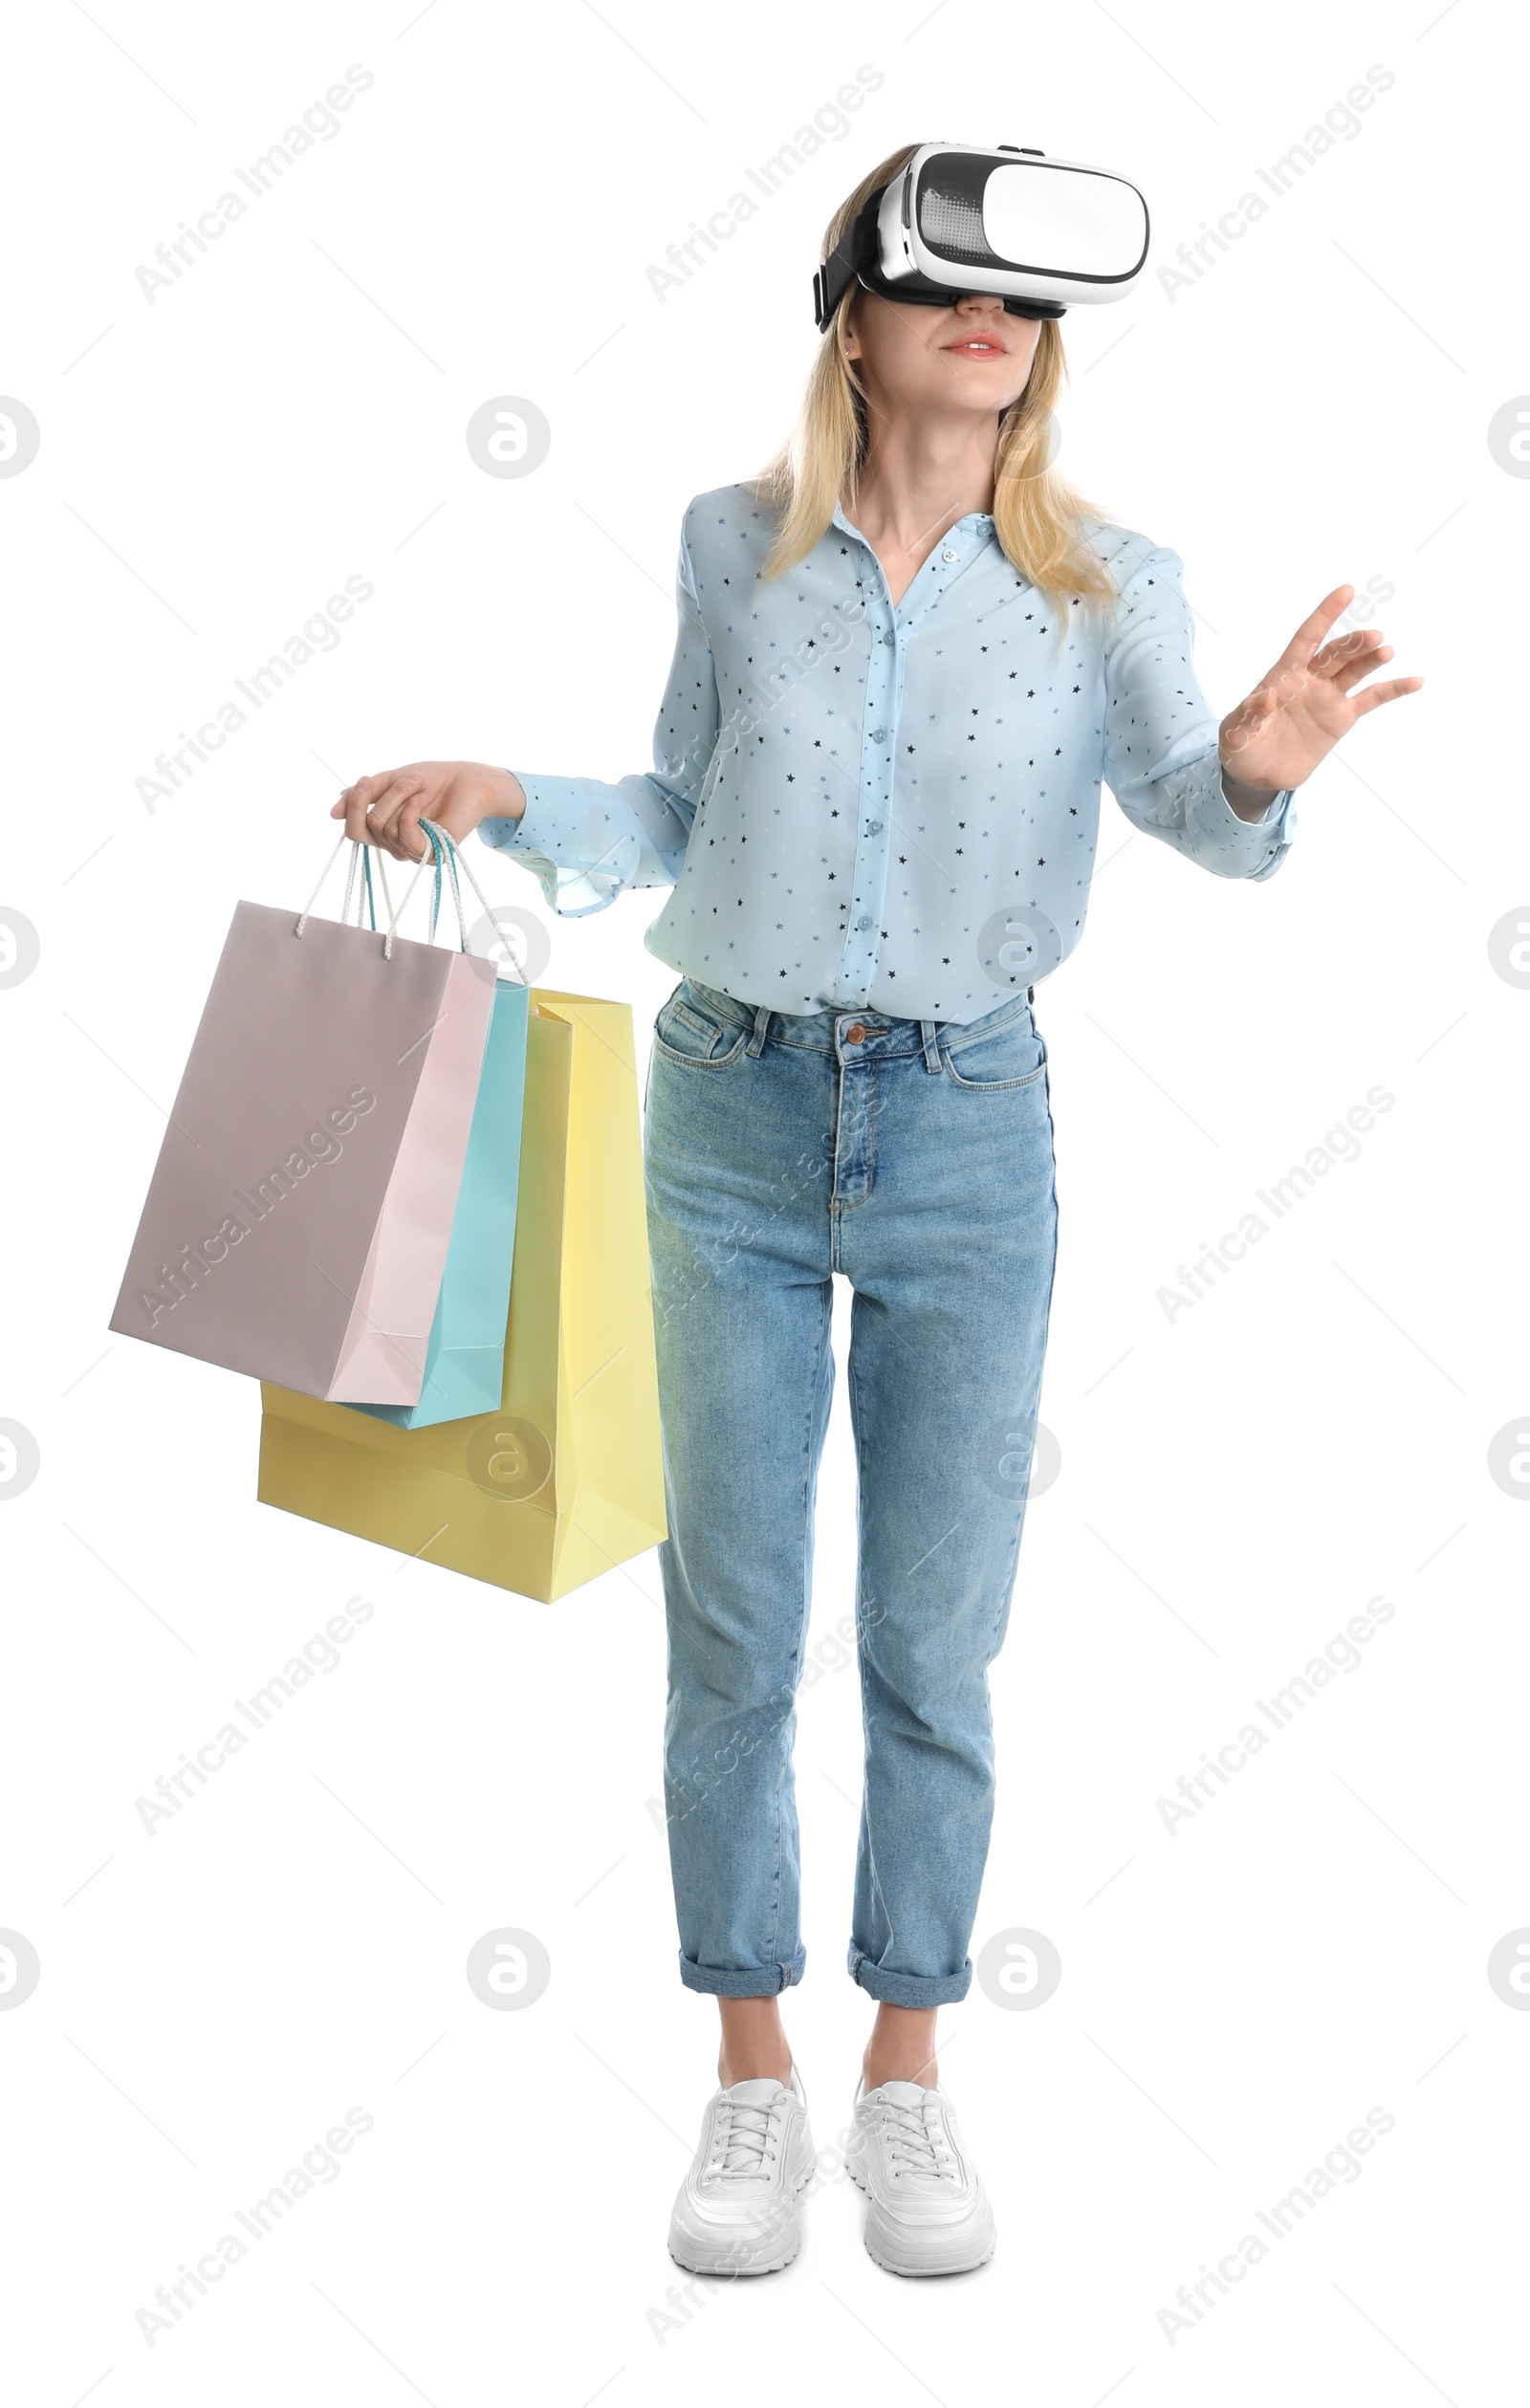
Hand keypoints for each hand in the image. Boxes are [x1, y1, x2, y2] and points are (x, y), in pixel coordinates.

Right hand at [330, 761, 525, 861]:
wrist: (467, 779)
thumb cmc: (432, 780)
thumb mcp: (389, 781)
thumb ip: (363, 796)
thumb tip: (333, 814)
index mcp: (385, 830)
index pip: (354, 831)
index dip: (353, 805)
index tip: (365, 780)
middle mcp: (396, 845)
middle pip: (361, 831)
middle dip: (370, 799)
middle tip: (388, 777)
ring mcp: (414, 851)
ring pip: (383, 826)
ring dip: (398, 796)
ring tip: (418, 782)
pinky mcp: (432, 853)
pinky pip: (404, 837)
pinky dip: (408, 813)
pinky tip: (420, 801)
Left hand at [1218, 585, 1422, 815]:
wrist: (1257, 776)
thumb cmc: (1241, 747)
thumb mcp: (1235, 733)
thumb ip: (1249, 715)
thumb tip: (1266, 698)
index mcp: (1283, 675)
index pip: (1307, 637)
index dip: (1325, 615)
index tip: (1346, 591)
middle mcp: (1310, 680)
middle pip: (1336, 654)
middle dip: (1354, 644)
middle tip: (1373, 637)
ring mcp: (1328, 697)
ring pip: (1355, 671)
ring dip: (1371, 659)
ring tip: (1385, 650)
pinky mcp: (1341, 718)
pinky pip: (1372, 699)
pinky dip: (1393, 690)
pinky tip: (1415, 681)